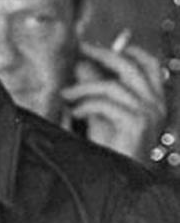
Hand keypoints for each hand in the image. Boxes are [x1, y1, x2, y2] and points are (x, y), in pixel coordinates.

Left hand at [61, 41, 166, 162]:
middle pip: (131, 67)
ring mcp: (149, 114)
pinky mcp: (137, 124)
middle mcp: (156, 104)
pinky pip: (106, 104)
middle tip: (80, 50)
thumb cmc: (113, 146)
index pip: (150, 65)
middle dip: (103, 55)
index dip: (128, 51)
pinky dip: (86, 105)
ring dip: (83, 87)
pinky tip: (75, 112)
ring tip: (66, 94)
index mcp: (154, 99)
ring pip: (112, 86)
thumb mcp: (102, 111)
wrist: (122, 176)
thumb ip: (95, 88)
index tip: (101, 46)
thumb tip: (82, 63)